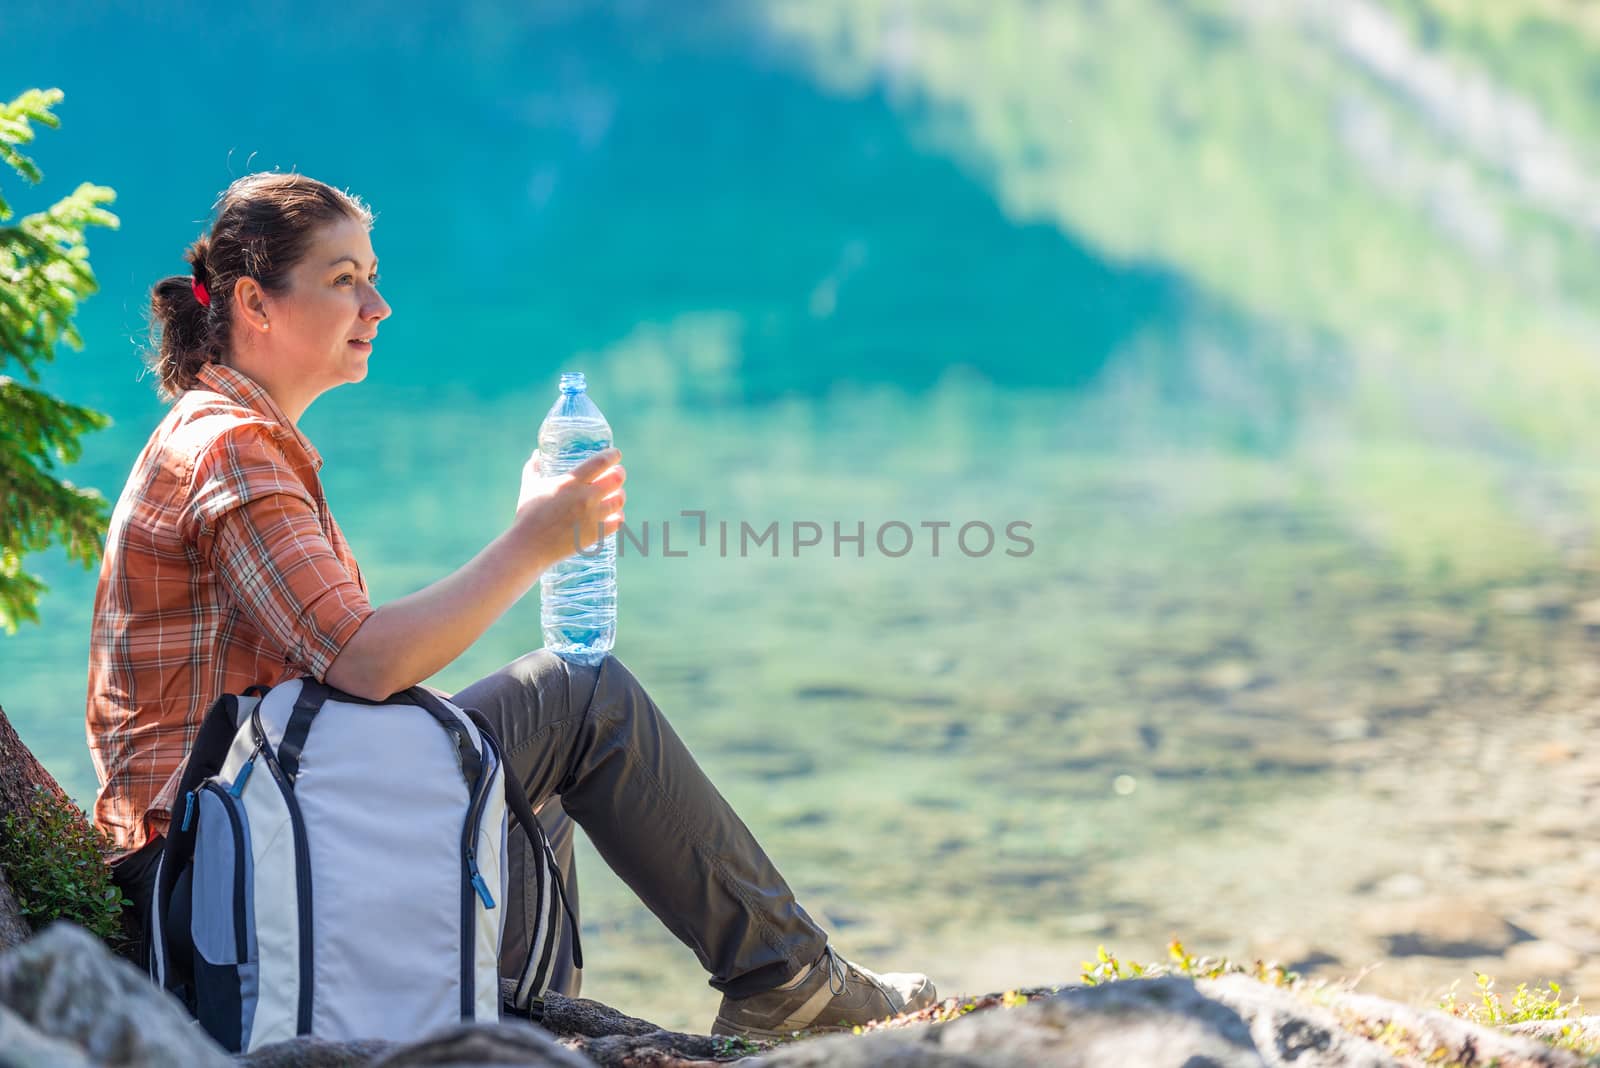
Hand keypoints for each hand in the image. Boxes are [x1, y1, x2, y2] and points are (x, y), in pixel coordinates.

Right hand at [512, 447, 625, 569]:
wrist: (529, 547)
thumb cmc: (527, 515)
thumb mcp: (529, 487)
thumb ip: (533, 468)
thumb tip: (536, 454)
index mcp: (570, 482)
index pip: (600, 462)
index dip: (612, 455)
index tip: (616, 454)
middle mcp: (585, 497)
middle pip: (616, 479)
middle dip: (619, 473)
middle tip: (617, 474)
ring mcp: (592, 516)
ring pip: (619, 500)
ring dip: (620, 495)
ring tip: (617, 494)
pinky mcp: (595, 534)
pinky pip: (618, 522)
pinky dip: (619, 516)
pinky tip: (617, 515)